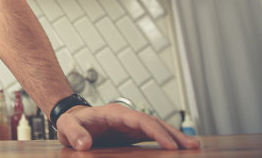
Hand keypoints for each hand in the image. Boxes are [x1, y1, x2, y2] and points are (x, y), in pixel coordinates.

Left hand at [55, 103, 200, 150]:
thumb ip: (74, 133)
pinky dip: (166, 140)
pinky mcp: (132, 132)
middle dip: (173, 133)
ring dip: (174, 136)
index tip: (170, 145)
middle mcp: (126, 116)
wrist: (73, 119)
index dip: (156, 131)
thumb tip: (84, 144)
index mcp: (114, 113)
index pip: (140, 120)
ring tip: (194, 146)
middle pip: (154, 122)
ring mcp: (130, 124)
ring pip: (156, 127)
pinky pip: (152, 134)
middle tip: (192, 146)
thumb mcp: (66, 127)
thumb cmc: (71, 122)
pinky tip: (178, 149)